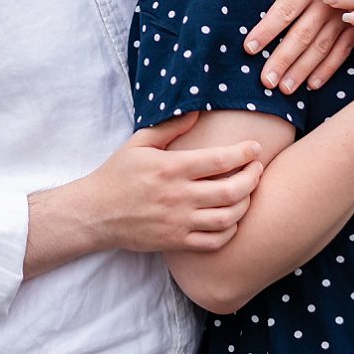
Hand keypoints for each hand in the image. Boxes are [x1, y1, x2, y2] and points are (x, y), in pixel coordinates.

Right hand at [76, 111, 264, 253]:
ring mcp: (178, 221)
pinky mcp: (176, 241)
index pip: (219, 159)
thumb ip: (169, 128)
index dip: (244, 153)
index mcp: (170, 168)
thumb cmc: (116, 175)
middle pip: (232, 190)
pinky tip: (231, 220)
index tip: (255, 148)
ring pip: (228, 217)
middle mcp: (178, 195)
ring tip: (247, 193)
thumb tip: (197, 111)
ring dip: (246, 204)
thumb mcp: (137, 144)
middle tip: (258, 169)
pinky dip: (230, 231)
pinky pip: (214, 241)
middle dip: (253, 178)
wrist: (95, 213)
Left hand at [247, 0, 353, 93]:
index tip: (249, 48)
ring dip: (302, 69)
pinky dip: (328, 68)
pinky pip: (342, 51)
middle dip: (283, 59)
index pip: (285, 10)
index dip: (267, 29)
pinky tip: (313, 84)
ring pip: (321, 48)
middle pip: (301, 36)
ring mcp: (344, 16)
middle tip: (265, 82)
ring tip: (285, 89)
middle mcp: (328, 4)